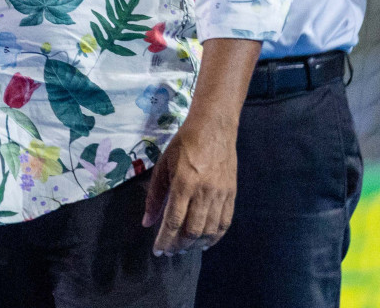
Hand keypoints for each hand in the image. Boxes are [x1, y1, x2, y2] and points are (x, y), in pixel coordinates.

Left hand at [142, 117, 237, 255]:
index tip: (157, 251)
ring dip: (196, 245)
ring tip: (184, 248)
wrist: (214, 128)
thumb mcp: (163, 165)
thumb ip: (155, 195)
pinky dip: (215, 237)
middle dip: (179, 246)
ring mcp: (220, 194)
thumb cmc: (184, 144)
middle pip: (192, 231)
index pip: (173, 221)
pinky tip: (205, 242)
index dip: (164, 240)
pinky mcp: (232, 194)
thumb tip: (147, 222)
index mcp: (184, 183)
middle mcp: (204, 192)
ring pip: (209, 230)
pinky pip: (225, 223)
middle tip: (170, 251)